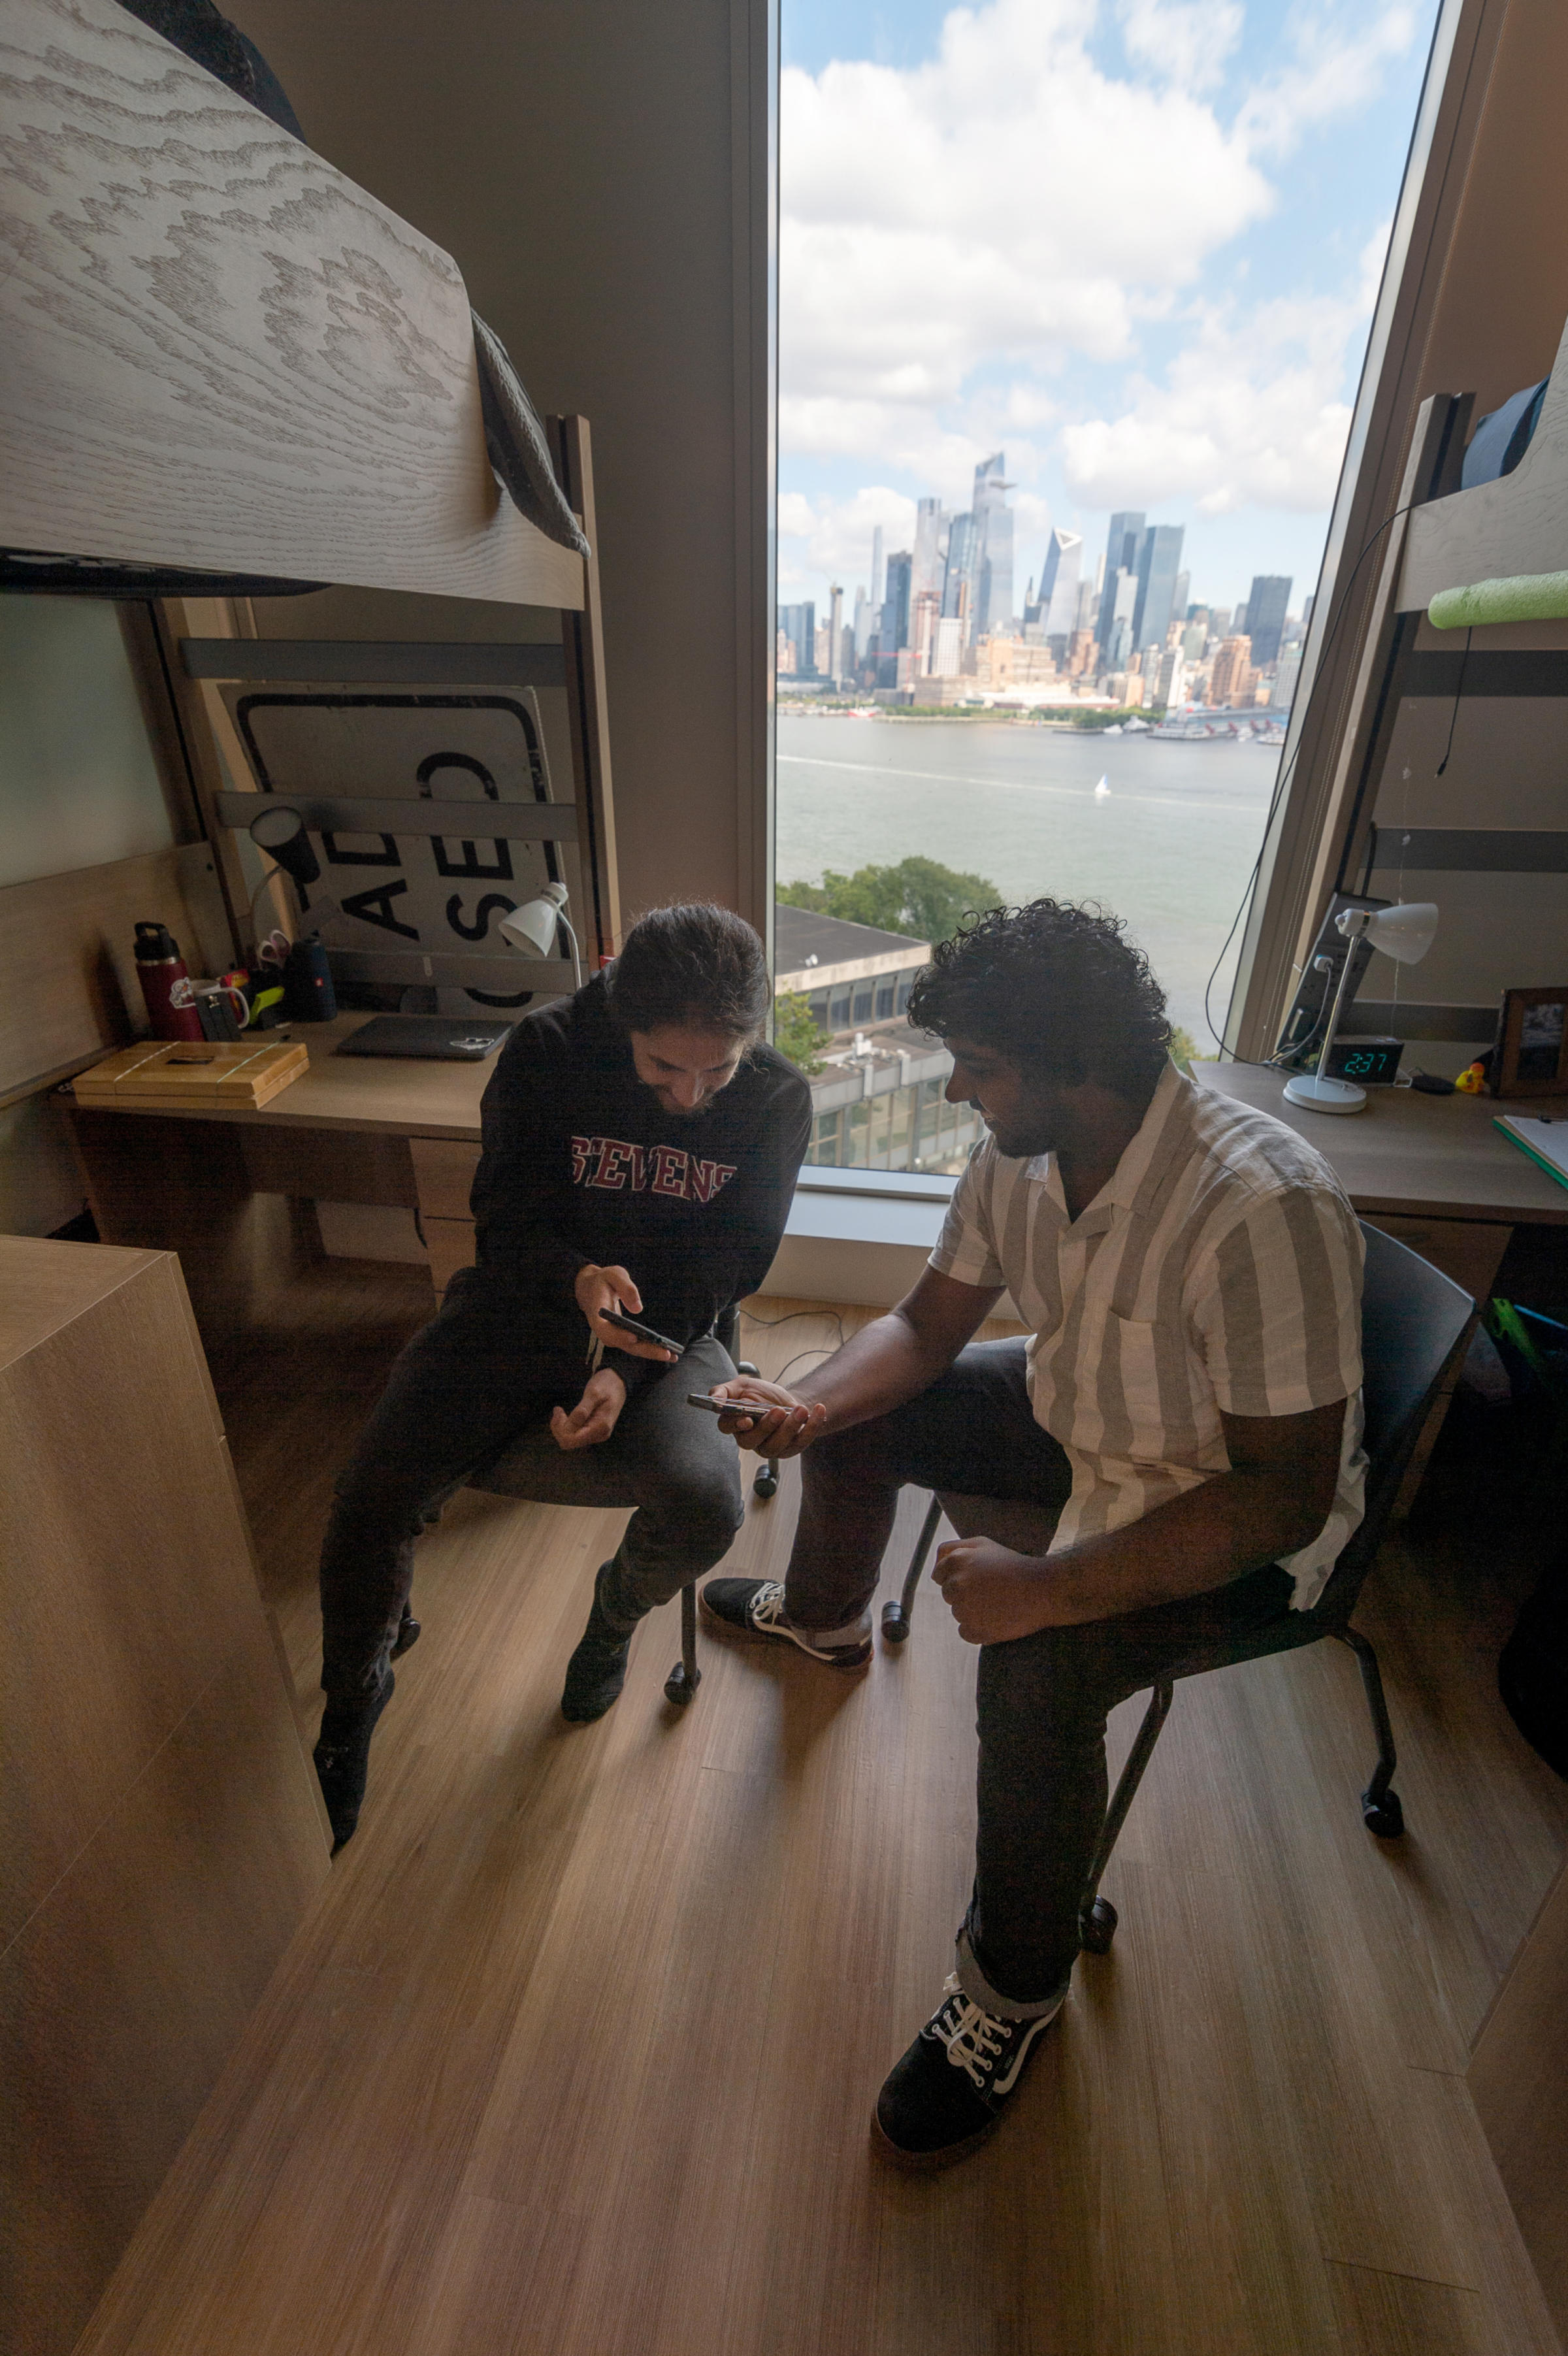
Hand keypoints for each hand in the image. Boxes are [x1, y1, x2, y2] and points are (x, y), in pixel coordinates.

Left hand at [551, 1365, 626, 1451]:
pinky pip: (573, 1435)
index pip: (571, 1440)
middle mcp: (599, 1435)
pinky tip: (564, 1415)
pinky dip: (565, 1426)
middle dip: (559, 1427)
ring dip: (561, 1427)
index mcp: (601, 1427)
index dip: (560, 1428)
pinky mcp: (591, 1432)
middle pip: (568, 1442)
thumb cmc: (606, 1384)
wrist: (617, 1383)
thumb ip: (582, 1410)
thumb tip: (569, 1427)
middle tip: (558, 1409)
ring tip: (560, 1411)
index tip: (559, 1409)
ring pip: (569, 1440)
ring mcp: (596, 1435)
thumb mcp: (594, 1393)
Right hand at [574, 1263, 676, 1361]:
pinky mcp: (621, 1335)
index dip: (618, 1336)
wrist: (591, 1288)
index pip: (605, 1330)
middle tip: (666, 1353)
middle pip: (623, 1344)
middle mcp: (604, 1329)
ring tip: (673, 1356)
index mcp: (597, 1313)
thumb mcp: (614, 1275)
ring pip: (631, 1348)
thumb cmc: (604, 1279)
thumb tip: (638, 1309)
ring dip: (651, 1353)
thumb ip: (625, 1287)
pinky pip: (635, 1345)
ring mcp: (613, 1334)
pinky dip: (651, 1349)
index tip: (633, 1337)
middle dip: (645, 1350)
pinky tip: (669, 1353)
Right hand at [707, 1377, 827, 1458]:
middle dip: (767, 1426)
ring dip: (790, 1427)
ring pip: (776, 1445)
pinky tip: (817, 1411)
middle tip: (779, 1410)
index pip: (727, 1428)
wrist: (786, 1401)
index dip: (735, 1425)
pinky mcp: (790, 1449)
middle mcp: (749, 1439)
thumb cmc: (761, 1394)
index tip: (747, 1418)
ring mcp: (769, 1447)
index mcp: (734, 1423)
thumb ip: (723, 1391)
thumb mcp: (741, 1386)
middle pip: (752, 1441)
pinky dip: (811, 1427)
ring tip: (801, 1410)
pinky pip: (800, 1444)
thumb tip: (714, 1400)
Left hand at [932, 1538, 1054, 1645]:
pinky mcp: (975, 1631)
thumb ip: (953, 1549)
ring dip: (973, 1610)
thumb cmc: (1013, 1565)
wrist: (1042, 1590)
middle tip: (990, 1590)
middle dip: (964, 1593)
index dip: (957, 1576)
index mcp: (956, 1562)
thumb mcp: (983, 1544)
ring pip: (958, 1613)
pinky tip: (996, 1618)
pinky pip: (965, 1632)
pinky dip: (978, 1628)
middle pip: (948, 1595)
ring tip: (997, 1602)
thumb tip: (934, 1568)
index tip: (976, 1579)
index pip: (939, 1574)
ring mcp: (964, 1610)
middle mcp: (956, 1585)